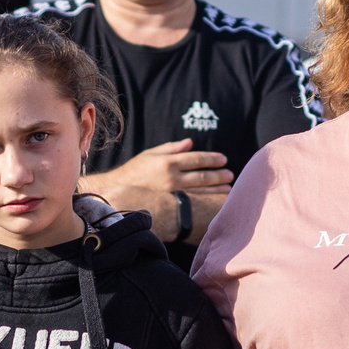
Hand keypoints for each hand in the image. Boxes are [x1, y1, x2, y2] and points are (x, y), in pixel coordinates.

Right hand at [82, 139, 233, 240]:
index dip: (212, 159)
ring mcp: (171, 194)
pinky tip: (214, 202)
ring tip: (228, 189)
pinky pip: (192, 203)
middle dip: (218, 175)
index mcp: (168, 162)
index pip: (196, 159)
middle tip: (230, 175)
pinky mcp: (169, 205)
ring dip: (216, 190)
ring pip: (199, 191)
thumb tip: (190, 143)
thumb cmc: (134, 171)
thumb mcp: (150, 154)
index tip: (224, 159)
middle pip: (201, 176)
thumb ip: (171, 148)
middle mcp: (171, 178)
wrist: (118, 191)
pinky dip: (205, 202)